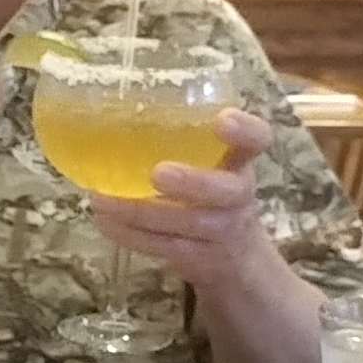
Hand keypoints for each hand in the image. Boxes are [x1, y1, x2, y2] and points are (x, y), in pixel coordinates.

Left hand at [88, 108, 277, 291]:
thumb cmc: (210, 189)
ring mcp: (222, 230)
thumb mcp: (210, 158)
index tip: (223, 119)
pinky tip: (105, 221)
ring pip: (187, 225)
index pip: (259, 139)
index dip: (246, 131)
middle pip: (226, 191)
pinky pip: (164, 248)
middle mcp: (238, 195)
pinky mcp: (199, 258)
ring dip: (141, 213)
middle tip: (158, 173)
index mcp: (242, 160)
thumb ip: (182, 134)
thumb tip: (106, 104)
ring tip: (103, 199)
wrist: (234, 256)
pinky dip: (130, 235)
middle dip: (193, 183)